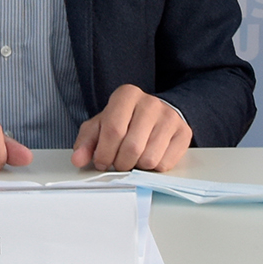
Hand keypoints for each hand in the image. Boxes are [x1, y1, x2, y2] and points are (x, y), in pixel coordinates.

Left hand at [72, 84, 191, 172]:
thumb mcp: (100, 126)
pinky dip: (153, 168)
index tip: (101, 161)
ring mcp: (170, 117)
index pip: (113, 130)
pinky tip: (149, 156)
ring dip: (137, 166)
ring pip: (149, 158)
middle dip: (120, 163)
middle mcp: (150, 103)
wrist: (155, 114)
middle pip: (132, 147)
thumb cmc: (125, 121)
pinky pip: (165, 163)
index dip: (104, 153)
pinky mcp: (184, 133)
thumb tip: (78, 159)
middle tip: (118, 162)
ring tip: (134, 158)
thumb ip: (86, 142)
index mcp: (127, 95)